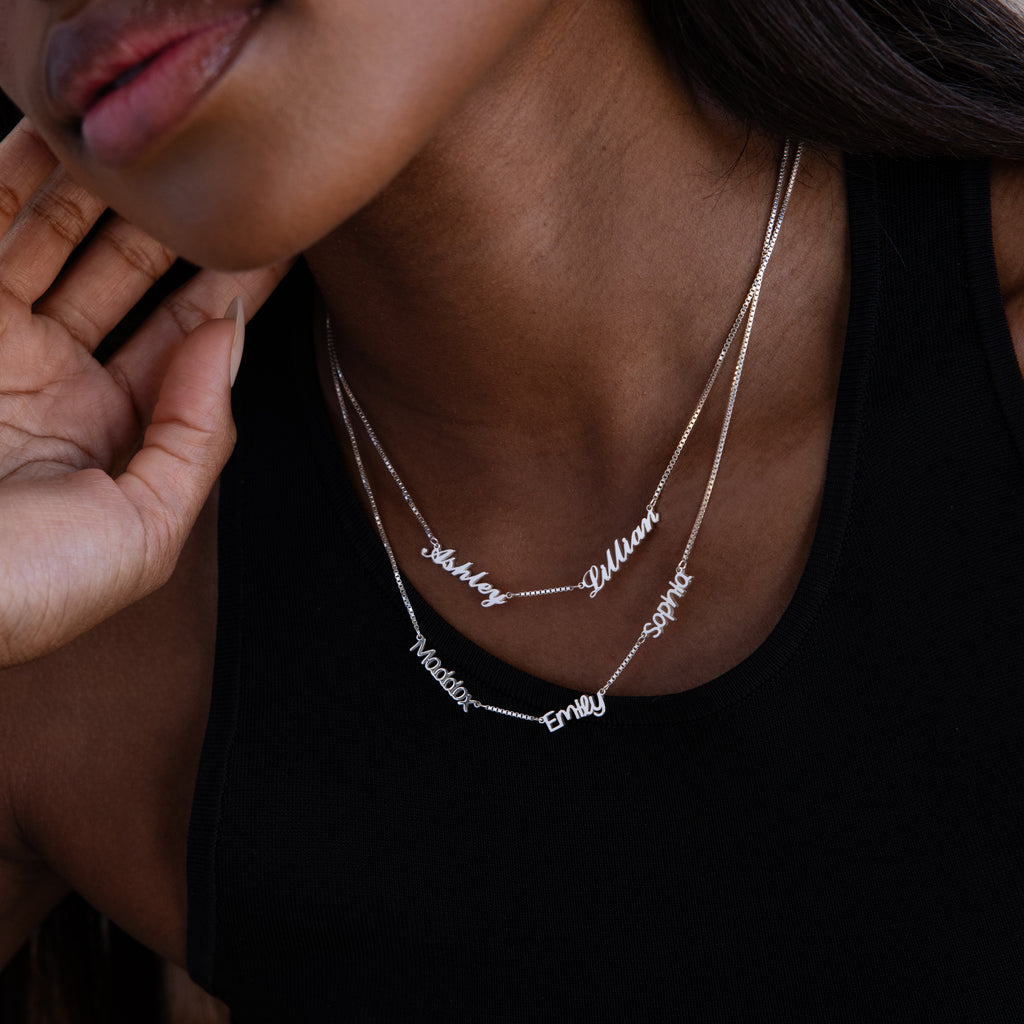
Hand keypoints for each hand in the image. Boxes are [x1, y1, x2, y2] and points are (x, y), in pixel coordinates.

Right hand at [0, 120, 291, 666]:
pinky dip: (12, 175)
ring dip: (98, 187)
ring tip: (147, 137)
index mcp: (113, 432)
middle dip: (171, 223)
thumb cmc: (24, 587)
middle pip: (126, 276)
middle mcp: (56, 377)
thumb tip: (228, 338)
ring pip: (51, 237)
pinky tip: (59, 136)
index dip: (234, 287)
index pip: (186, 338)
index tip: (277, 233)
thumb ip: (197, 436)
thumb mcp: (143, 528)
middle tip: (216, 166)